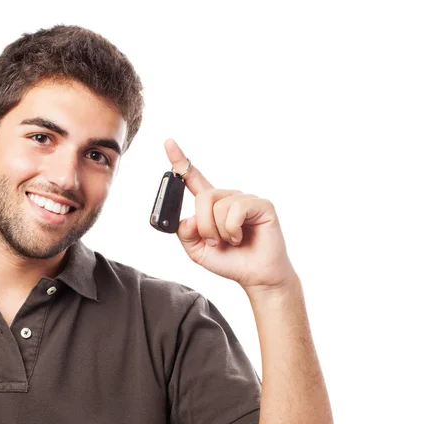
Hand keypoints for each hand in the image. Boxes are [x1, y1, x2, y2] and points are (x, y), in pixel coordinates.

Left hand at [164, 139, 296, 292]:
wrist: (255, 276)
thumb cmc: (230, 261)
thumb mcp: (197, 251)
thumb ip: (185, 234)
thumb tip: (186, 219)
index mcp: (211, 206)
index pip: (193, 178)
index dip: (180, 161)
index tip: (168, 142)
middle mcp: (227, 198)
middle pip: (203, 197)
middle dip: (204, 225)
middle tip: (214, 242)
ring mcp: (244, 199)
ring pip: (218, 206)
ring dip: (219, 232)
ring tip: (231, 242)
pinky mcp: (260, 205)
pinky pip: (235, 210)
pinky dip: (232, 230)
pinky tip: (241, 238)